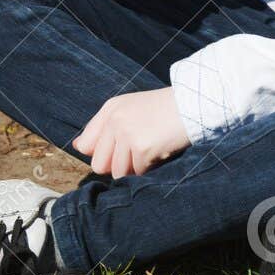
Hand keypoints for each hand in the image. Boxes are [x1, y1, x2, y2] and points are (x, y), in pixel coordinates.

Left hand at [72, 88, 190, 178]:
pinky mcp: (142, 148)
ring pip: (119, 172)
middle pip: (99, 164)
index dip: (104, 153)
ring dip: (137, 167)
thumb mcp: (132, 108)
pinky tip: (162, 150)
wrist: (197, 103)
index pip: (86, 145)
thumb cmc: (166, 107)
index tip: (122, 147)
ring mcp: (127, 134)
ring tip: (153, 149)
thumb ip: (104, 127)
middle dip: (118, 164)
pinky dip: (152, 167)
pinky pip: (139, 172)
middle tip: (139, 152)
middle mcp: (115, 120)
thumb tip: (78, 147)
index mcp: (111, 109)